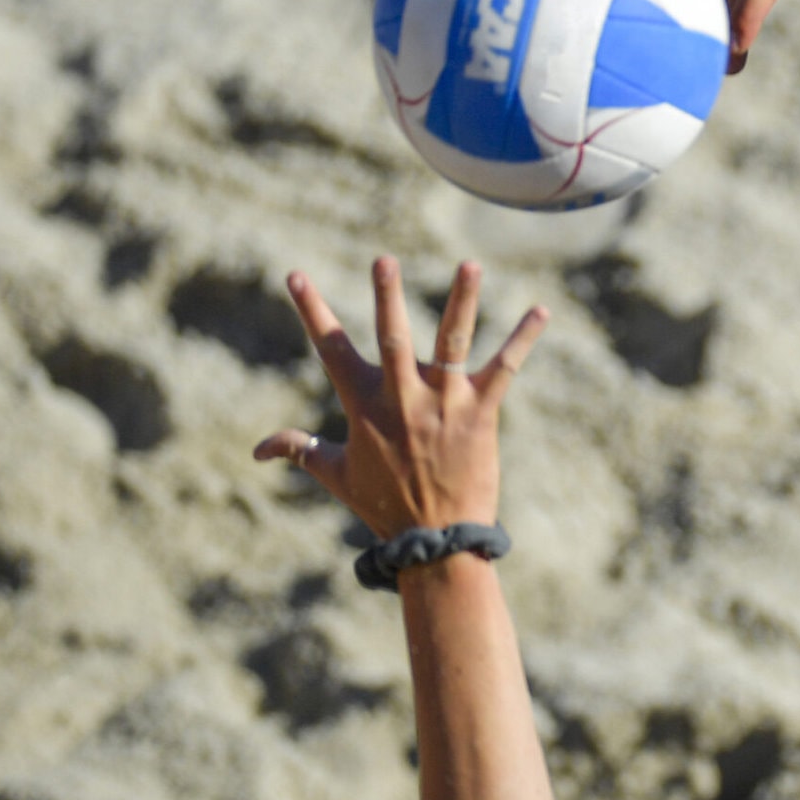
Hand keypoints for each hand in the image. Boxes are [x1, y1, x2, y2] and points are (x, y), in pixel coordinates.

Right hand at [254, 258, 545, 537]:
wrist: (436, 539)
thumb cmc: (385, 505)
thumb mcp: (336, 475)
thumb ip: (300, 449)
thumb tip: (257, 449)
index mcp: (364, 405)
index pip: (331, 349)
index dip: (312, 311)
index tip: (296, 275)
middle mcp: (403, 397)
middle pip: (393, 335)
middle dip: (387, 295)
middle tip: (384, 259)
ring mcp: (444, 402)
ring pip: (452, 341)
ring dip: (462, 301)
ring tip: (470, 265)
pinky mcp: (481, 412)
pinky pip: (506, 367)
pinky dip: (524, 338)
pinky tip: (541, 310)